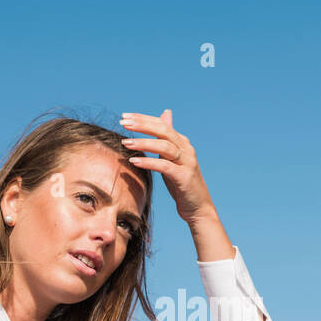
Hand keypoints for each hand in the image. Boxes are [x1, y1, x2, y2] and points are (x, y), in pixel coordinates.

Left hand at [119, 109, 214, 224]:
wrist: (197, 208)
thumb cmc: (181, 182)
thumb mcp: (172, 157)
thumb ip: (167, 138)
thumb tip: (166, 113)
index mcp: (182, 142)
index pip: (162, 124)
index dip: (143, 119)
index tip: (124, 116)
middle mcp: (186, 149)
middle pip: (164, 130)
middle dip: (142, 125)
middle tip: (123, 122)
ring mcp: (187, 163)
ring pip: (165, 146)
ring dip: (143, 143)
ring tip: (125, 143)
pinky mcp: (184, 177)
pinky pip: (165, 166)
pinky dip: (149, 162)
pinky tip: (134, 162)